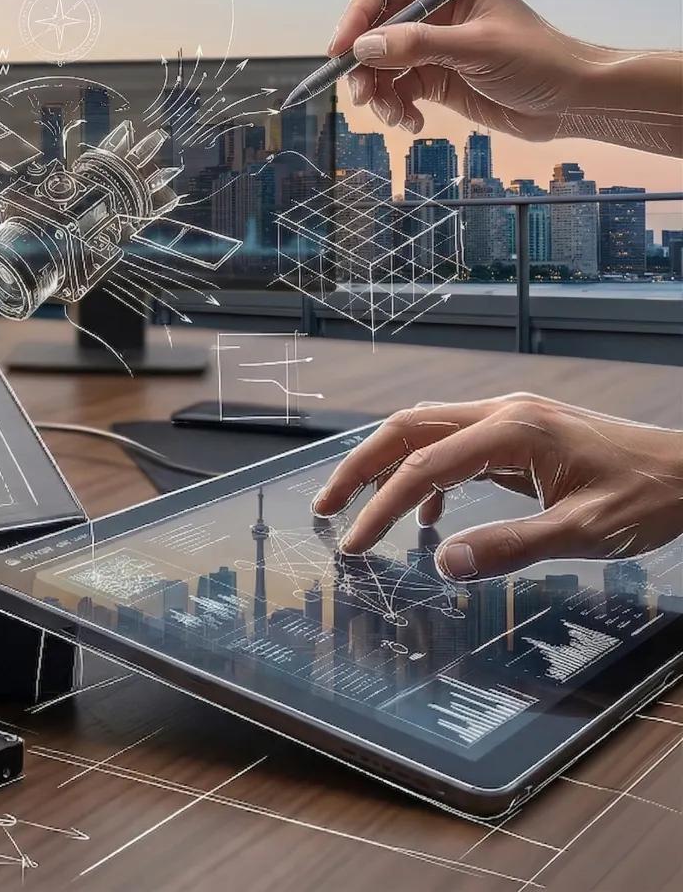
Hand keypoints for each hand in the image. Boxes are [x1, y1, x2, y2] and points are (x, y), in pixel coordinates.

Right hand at [311, 394, 682, 580]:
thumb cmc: (650, 497)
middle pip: (408, 429)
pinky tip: (428, 513)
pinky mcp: (521, 433)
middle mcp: (504, 413)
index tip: (353, 541)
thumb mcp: (583, 532)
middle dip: (361, 467)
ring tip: (357, 505)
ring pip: (427, 431)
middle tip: (325, 505)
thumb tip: (442, 563)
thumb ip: (509, 547)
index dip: (380, 505)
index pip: (424, 466)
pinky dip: (428, 474)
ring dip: (387, 465)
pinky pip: (456, 445)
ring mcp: (511, 418)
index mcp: (514, 431)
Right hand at [331, 0, 589, 142]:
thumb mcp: (476, 48)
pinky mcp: (433, 77)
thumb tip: (362, 47)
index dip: (355, 17)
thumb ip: (418, 44)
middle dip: (363, 66)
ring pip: (379, 66)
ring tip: (396, 117)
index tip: (341, 52)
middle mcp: (433, 9)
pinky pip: (396, 91)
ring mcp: (431, 45)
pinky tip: (414, 123)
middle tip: (363, 97)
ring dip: (379, 95)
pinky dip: (396, 109)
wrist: (571, 101)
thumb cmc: (537, 60)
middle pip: (372, 30)